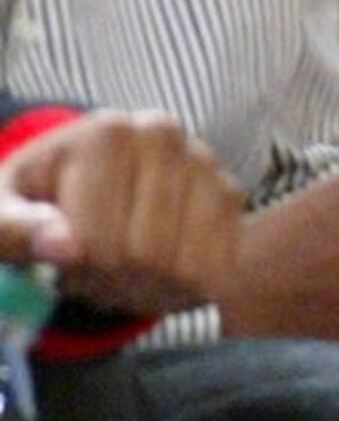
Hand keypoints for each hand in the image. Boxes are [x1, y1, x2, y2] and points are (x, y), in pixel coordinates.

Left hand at [0, 107, 243, 325]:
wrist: (77, 187)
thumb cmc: (35, 202)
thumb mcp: (2, 214)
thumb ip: (16, 229)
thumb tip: (62, 247)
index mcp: (106, 133)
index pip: (98, 241)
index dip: (75, 269)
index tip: (61, 255)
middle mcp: (165, 136)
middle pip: (147, 256)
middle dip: (113, 279)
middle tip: (90, 267)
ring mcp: (206, 164)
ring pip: (187, 269)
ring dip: (148, 288)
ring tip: (119, 267)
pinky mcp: (232, 196)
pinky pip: (218, 270)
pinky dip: (185, 287)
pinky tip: (155, 269)